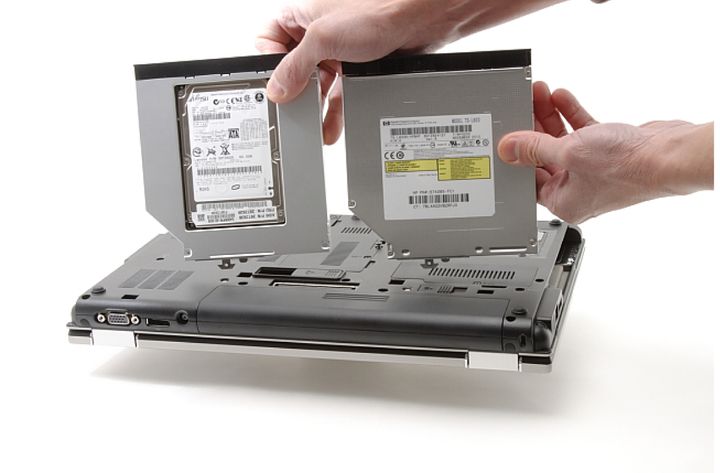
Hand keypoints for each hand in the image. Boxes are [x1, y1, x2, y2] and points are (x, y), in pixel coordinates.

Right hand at [256, 0, 563, 143]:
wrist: (420, 21)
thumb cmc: (377, 12)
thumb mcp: (323, 39)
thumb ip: (295, 65)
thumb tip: (276, 88)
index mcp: (302, 17)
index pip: (268, 39)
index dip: (268, 61)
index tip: (274, 83)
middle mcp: (319, 33)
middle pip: (294, 66)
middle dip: (294, 90)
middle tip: (293, 109)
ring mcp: (339, 51)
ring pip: (318, 82)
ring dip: (315, 105)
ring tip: (312, 126)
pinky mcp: (358, 66)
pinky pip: (339, 91)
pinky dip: (335, 108)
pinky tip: (332, 125)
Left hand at [497, 82, 713, 222]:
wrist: (669, 155)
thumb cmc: (627, 169)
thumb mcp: (568, 153)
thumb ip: (535, 148)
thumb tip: (510, 148)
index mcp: (563, 203)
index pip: (528, 180)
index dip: (516, 156)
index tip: (508, 133)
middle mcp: (577, 189)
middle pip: (543, 156)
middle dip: (533, 127)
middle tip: (523, 104)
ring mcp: (593, 170)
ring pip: (562, 141)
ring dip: (551, 116)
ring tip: (540, 94)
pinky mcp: (607, 152)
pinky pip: (581, 132)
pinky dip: (571, 115)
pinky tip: (562, 98)